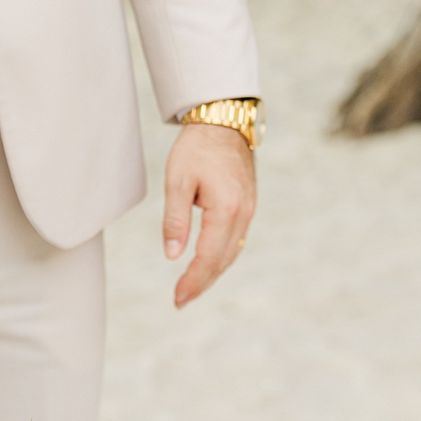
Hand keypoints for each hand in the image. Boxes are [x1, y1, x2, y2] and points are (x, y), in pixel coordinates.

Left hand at [162, 122, 255, 309]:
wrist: (224, 119)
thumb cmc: (197, 147)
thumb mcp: (177, 181)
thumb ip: (175, 220)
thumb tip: (172, 255)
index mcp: (225, 209)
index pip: (208, 257)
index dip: (192, 281)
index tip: (177, 298)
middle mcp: (242, 213)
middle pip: (222, 261)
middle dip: (201, 284)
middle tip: (180, 302)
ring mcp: (248, 210)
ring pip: (231, 254)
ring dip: (212, 275)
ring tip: (191, 290)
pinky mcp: (247, 206)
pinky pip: (235, 241)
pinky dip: (221, 259)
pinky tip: (207, 267)